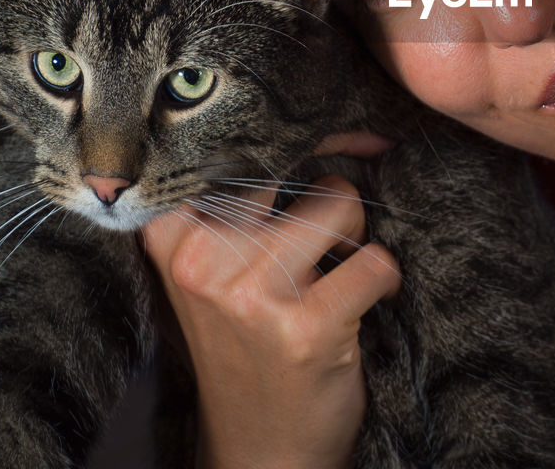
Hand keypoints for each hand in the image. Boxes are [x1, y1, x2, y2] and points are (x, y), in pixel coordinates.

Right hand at [141, 132, 399, 468]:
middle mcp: (201, 258)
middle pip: (293, 162)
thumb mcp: (214, 268)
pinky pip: (378, 262)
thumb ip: (237, 202)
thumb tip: (312, 122)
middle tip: (331, 230)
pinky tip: (357, 311)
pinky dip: (383, 281)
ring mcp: (251, 293)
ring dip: (356, 236)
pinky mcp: (305, 326)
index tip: (323, 118)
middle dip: (328, 186)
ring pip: (343, 203)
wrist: (261, 448)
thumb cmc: (248, 342)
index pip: (231, 144)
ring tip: (335, 275)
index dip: (289, 127)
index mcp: (170, 235)